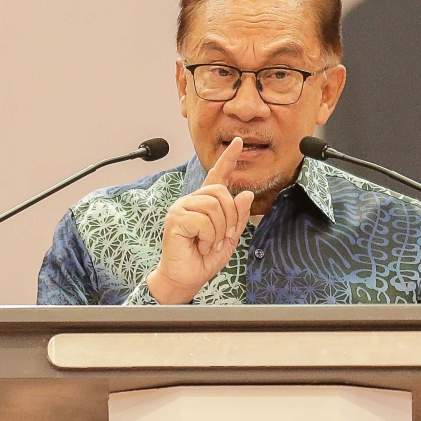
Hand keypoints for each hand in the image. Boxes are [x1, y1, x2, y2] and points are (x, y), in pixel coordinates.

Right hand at [147, 138, 253, 303]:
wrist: (187, 278)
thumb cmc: (204, 259)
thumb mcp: (229, 238)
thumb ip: (238, 216)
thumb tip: (245, 193)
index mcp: (205, 203)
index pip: (218, 175)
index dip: (229, 159)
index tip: (239, 142)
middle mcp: (192, 201)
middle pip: (221, 193)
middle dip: (229, 217)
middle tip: (222, 237)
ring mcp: (182, 207)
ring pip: (214, 207)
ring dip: (218, 231)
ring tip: (208, 243)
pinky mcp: (176, 218)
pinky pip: (203, 221)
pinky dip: (208, 237)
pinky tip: (199, 245)